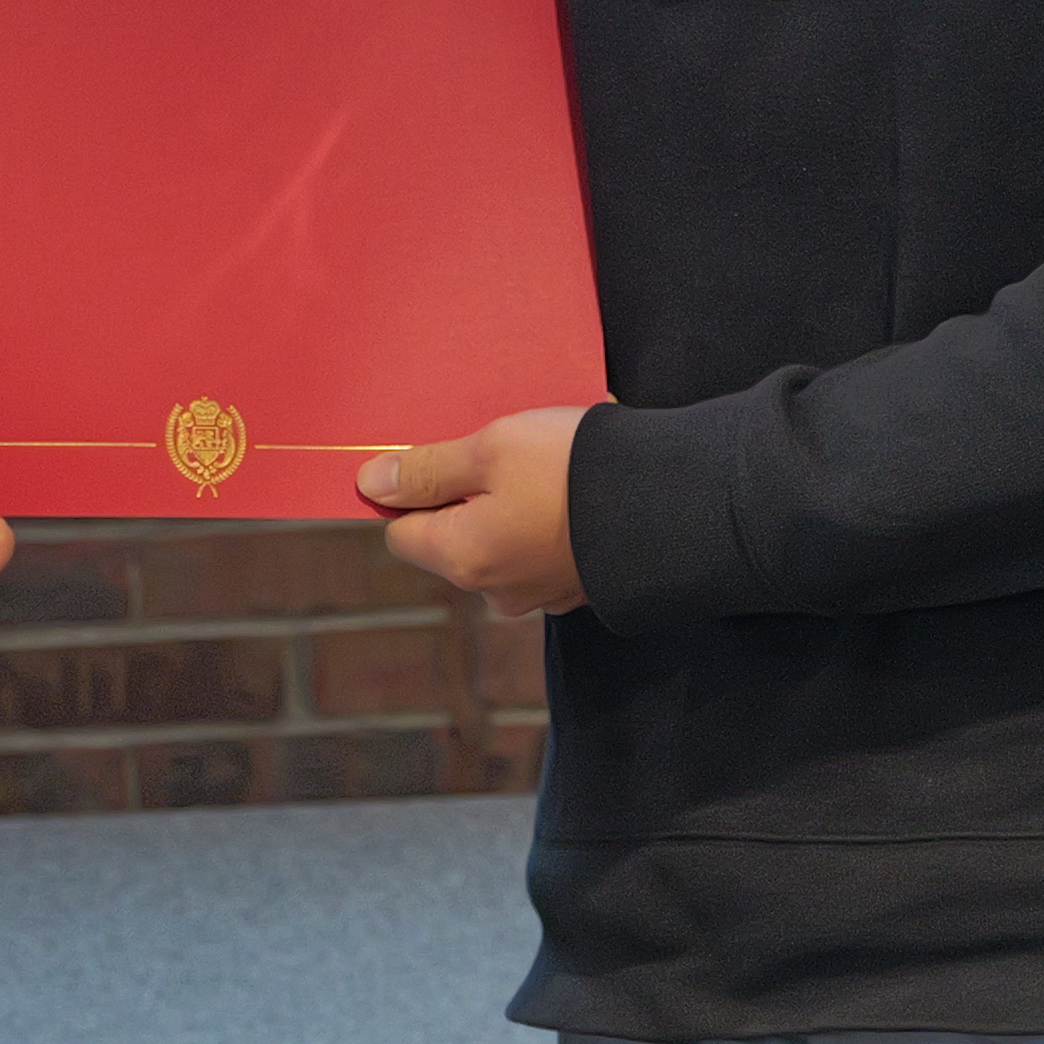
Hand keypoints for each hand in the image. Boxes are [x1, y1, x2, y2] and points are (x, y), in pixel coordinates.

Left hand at [360, 406, 594, 615]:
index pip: (401, 532)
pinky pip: (543, 552)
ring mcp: (541, 595)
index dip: (413, 491)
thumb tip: (371, 483)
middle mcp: (495, 590)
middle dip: (468, 498)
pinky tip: (576, 492)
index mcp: (462, 558)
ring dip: (512, 509)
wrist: (673, 500)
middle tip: (503, 452)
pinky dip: (550, 523)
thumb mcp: (491, 448)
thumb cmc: (573, 468)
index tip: (441, 457)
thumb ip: (427, 469)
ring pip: (501, 546)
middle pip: (453, 540)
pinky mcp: (580, 587)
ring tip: (549, 467)